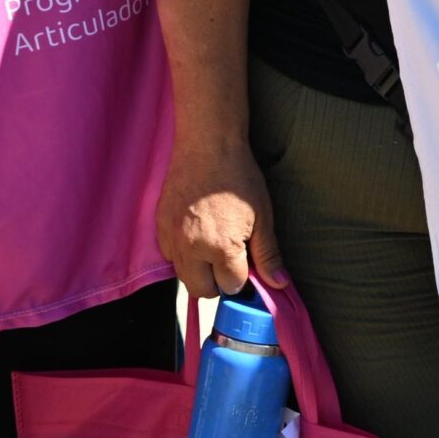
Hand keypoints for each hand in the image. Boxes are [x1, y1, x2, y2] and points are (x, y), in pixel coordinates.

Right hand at [156, 138, 287, 298]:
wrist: (207, 146)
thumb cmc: (239, 179)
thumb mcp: (262, 216)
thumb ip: (268, 255)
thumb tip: (279, 284)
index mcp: (220, 248)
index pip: (232, 286)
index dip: (243, 276)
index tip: (248, 261)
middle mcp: (190, 250)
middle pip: (203, 290)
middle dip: (219, 282)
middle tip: (232, 259)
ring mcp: (171, 240)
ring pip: (183, 277)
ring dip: (200, 271)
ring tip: (215, 245)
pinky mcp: (159, 229)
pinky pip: (170, 257)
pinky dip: (184, 255)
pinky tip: (198, 234)